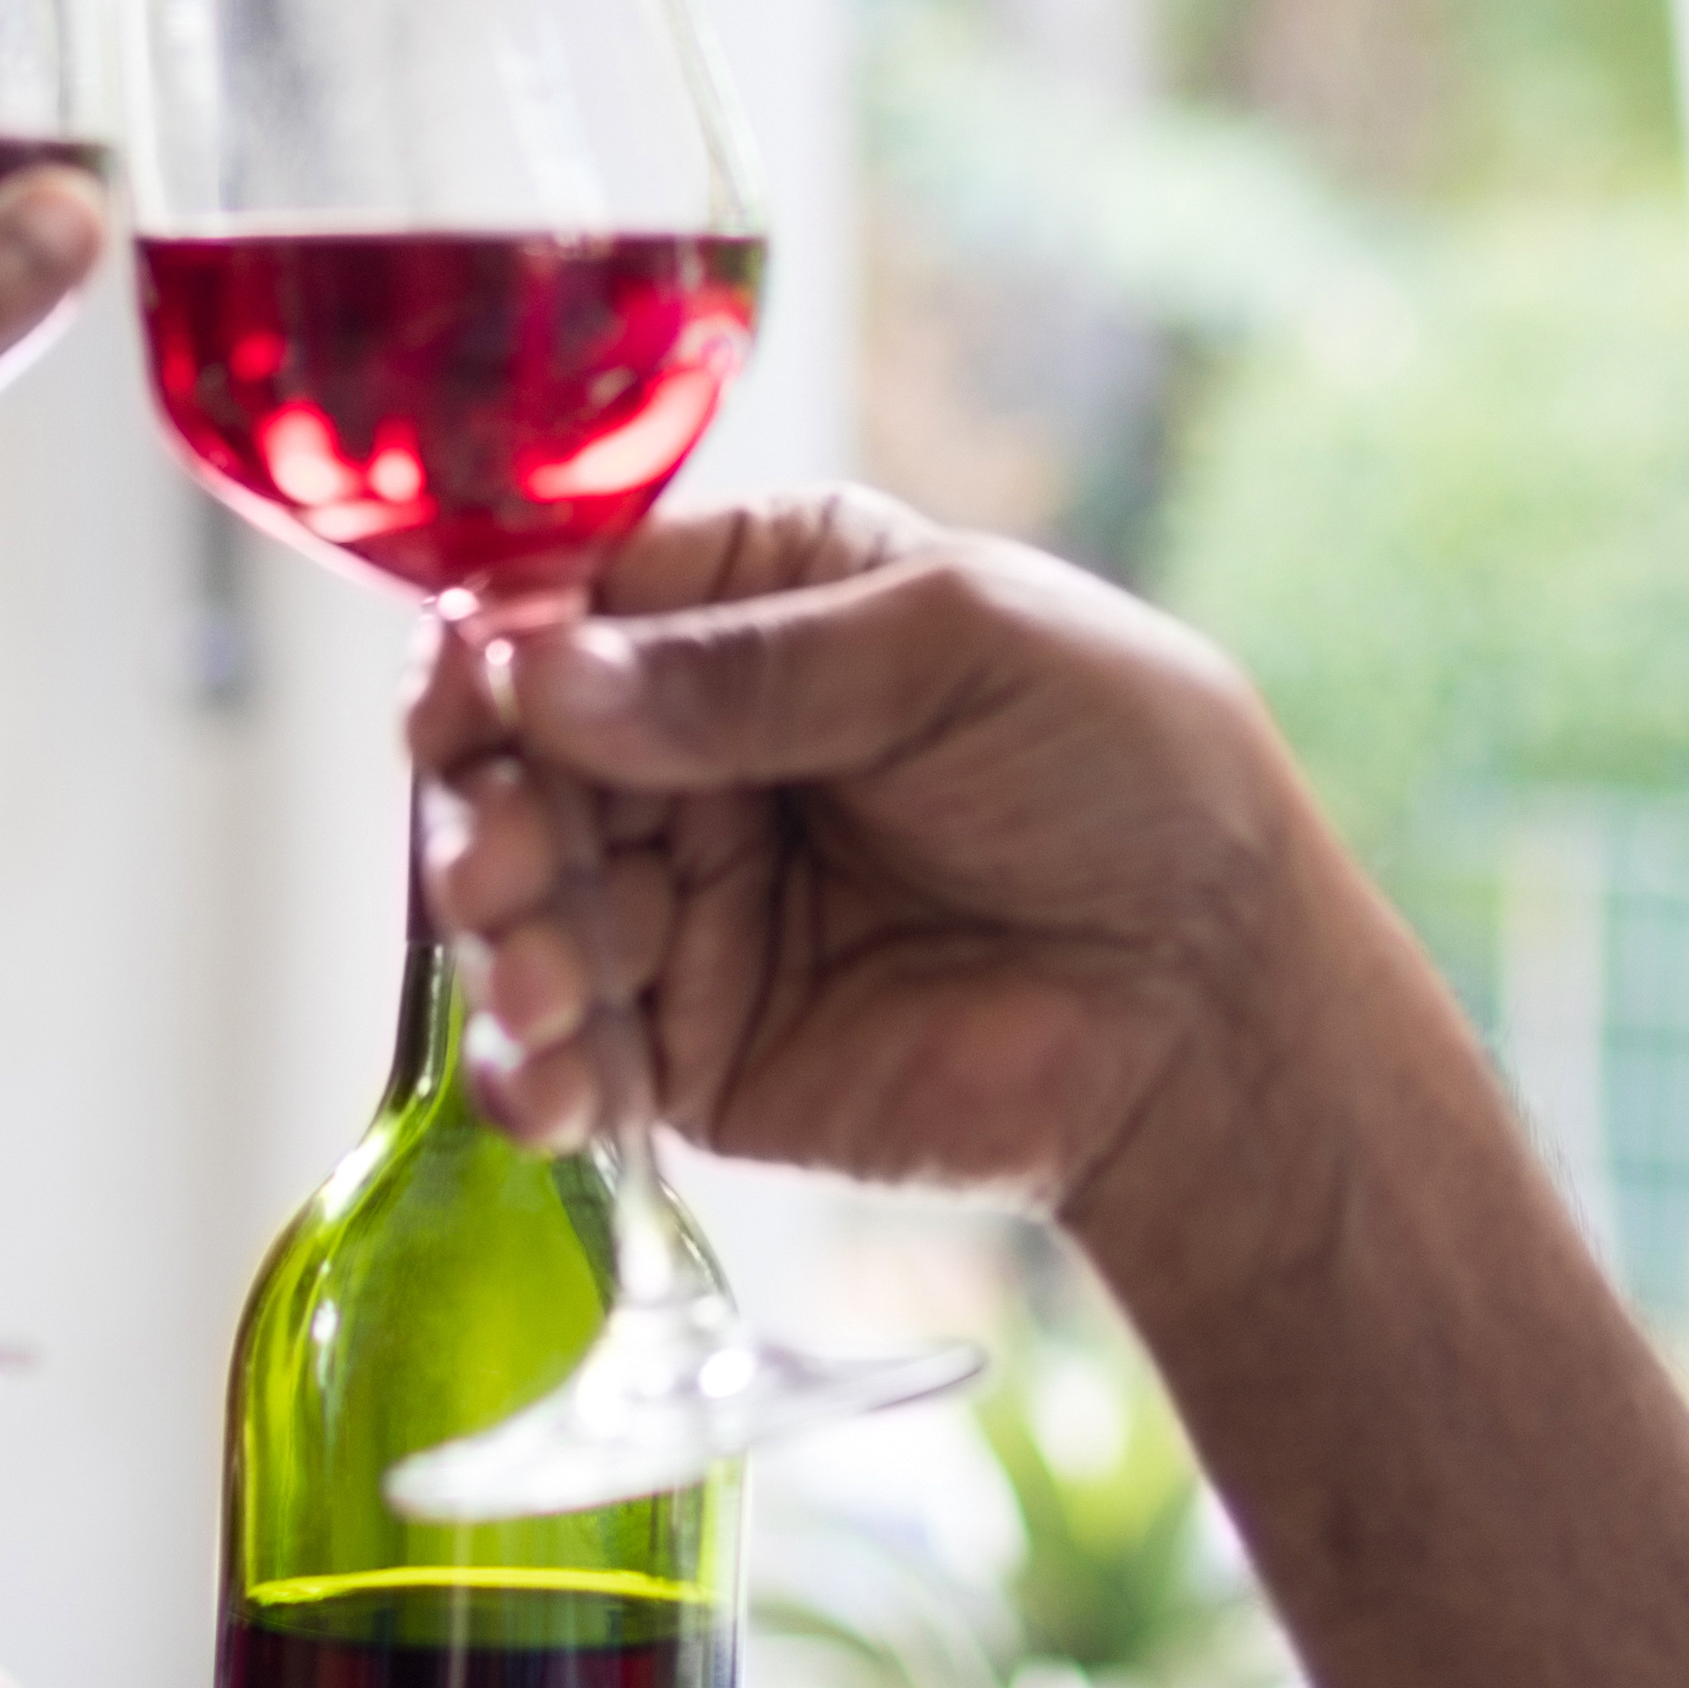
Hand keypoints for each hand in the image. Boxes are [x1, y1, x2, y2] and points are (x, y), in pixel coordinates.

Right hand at [411, 489, 1314, 1237]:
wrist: (1219, 998)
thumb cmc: (1125, 774)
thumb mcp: (952, 653)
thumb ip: (747, 672)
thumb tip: (546, 676)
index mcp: (757, 607)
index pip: (575, 606)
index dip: (502, 647)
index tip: (468, 692)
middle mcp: (699, 748)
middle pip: (521, 762)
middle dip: (489, 806)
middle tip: (505, 856)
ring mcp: (692, 904)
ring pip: (525, 908)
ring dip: (501, 940)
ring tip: (539, 974)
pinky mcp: (700, 1052)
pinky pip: (575, 1058)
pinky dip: (534, 1073)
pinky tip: (546, 1082)